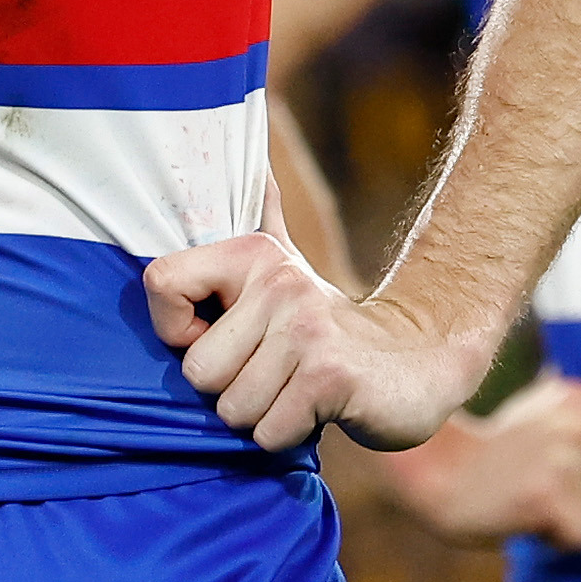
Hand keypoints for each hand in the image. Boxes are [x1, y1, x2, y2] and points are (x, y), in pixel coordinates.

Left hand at [144, 228, 498, 451]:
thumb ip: (260, 214)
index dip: (176, 330)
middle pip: (198, 369)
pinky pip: (269, 433)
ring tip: (293, 391)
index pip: (159, 285)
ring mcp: (306, 329)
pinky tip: (317, 411)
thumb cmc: (330, 327)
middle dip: (229, 390)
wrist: (421, 362)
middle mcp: (278, 282)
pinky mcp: (330, 377)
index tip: (214, 337)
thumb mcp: (287, 263)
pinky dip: (288, 436)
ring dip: (261, 417)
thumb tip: (245, 144)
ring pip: (232, 409)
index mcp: (252, 252)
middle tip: (271, 374)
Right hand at [375, 375, 580, 547]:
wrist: (418, 459)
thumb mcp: (533, 417)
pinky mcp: (552, 491)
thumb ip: (578, 430)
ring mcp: (568, 456)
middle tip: (538, 489)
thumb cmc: (472, 449)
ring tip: (526, 501)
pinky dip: (554, 538)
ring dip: (572, 518)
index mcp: (577, 400)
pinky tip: (518, 516)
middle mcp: (579, 422)